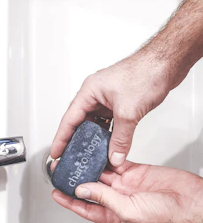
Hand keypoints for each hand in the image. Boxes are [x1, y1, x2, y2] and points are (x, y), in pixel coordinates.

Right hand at [51, 48, 171, 166]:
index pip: (69, 120)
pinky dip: (109, 136)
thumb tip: (115, 156)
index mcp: (89, 91)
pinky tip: (110, 147)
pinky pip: (110, 124)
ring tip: (91, 157)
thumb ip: (121, 139)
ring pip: (97, 125)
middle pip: (81, 123)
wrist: (167, 63)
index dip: (61, 139)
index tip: (56, 153)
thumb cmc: (146, 73)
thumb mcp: (128, 112)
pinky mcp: (121, 103)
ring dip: (96, 140)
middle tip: (73, 159)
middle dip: (77, 142)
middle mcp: (96, 95)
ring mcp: (109, 99)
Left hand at [52, 161, 202, 222]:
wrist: (190, 203)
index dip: (69, 201)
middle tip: (63, 169)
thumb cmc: (167, 218)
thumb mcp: (129, 211)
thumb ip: (105, 199)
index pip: (86, 207)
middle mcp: (119, 199)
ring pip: (103, 172)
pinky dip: (108, 156)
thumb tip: (83, 190)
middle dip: (77, 179)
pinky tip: (98, 150)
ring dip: (90, 165)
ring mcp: (128, 185)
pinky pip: (118, 162)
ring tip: (76, 157)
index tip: (56, 192)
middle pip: (91, 187)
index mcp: (115, 214)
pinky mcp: (137, 171)